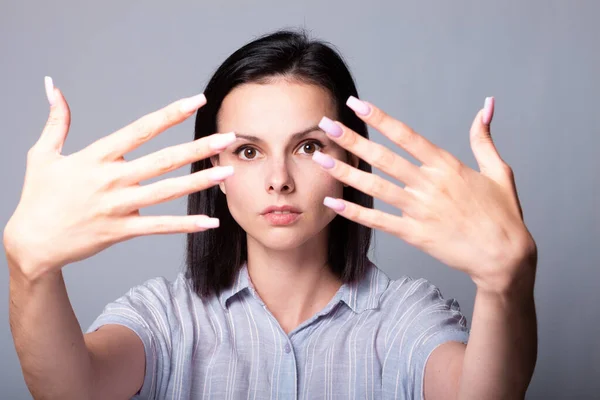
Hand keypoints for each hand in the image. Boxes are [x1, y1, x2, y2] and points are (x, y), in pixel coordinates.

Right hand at [3, 77, 235, 279]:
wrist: (31, 243)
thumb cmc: (38, 198)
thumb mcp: (42, 155)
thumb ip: (56, 121)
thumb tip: (53, 88)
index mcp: (96, 157)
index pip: (141, 129)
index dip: (170, 114)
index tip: (196, 101)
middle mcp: (111, 180)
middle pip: (163, 160)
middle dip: (199, 147)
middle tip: (228, 137)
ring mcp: (118, 207)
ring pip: (167, 191)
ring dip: (200, 182)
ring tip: (228, 172)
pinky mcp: (121, 230)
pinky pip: (159, 227)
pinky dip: (185, 224)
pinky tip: (209, 221)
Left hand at [313, 96, 536, 293]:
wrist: (505, 257)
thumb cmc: (503, 215)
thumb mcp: (499, 171)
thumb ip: (484, 139)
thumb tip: (486, 106)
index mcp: (448, 167)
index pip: (406, 136)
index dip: (380, 119)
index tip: (358, 105)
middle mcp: (430, 185)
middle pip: (383, 158)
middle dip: (352, 140)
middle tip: (327, 125)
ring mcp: (420, 211)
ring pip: (375, 188)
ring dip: (345, 172)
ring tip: (320, 159)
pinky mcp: (415, 234)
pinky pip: (378, 221)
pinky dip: (354, 212)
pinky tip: (333, 202)